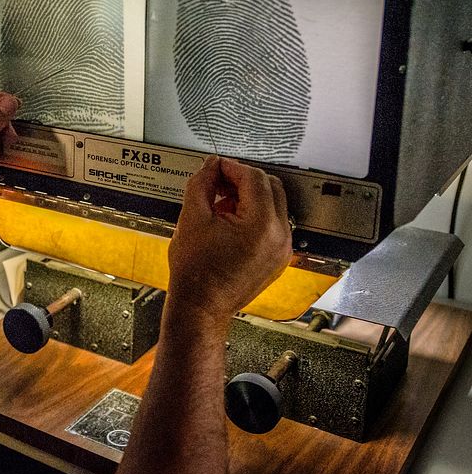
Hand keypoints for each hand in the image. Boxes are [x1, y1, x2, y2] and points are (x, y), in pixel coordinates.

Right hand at [167, 156, 291, 324]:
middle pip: (269, 187)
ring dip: (248, 196)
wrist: (200, 307)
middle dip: (242, 179)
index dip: (231, 167)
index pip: (253, 178)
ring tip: (219, 205)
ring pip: (272, 204)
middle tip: (217, 182)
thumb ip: (201, 184)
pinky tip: (228, 222)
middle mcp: (279, 236)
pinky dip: (253, 215)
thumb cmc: (196, 274)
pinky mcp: (277, 257)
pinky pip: (272, 223)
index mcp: (261, 225)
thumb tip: (210, 166)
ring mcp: (281, 248)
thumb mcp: (191, 218)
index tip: (214, 167)